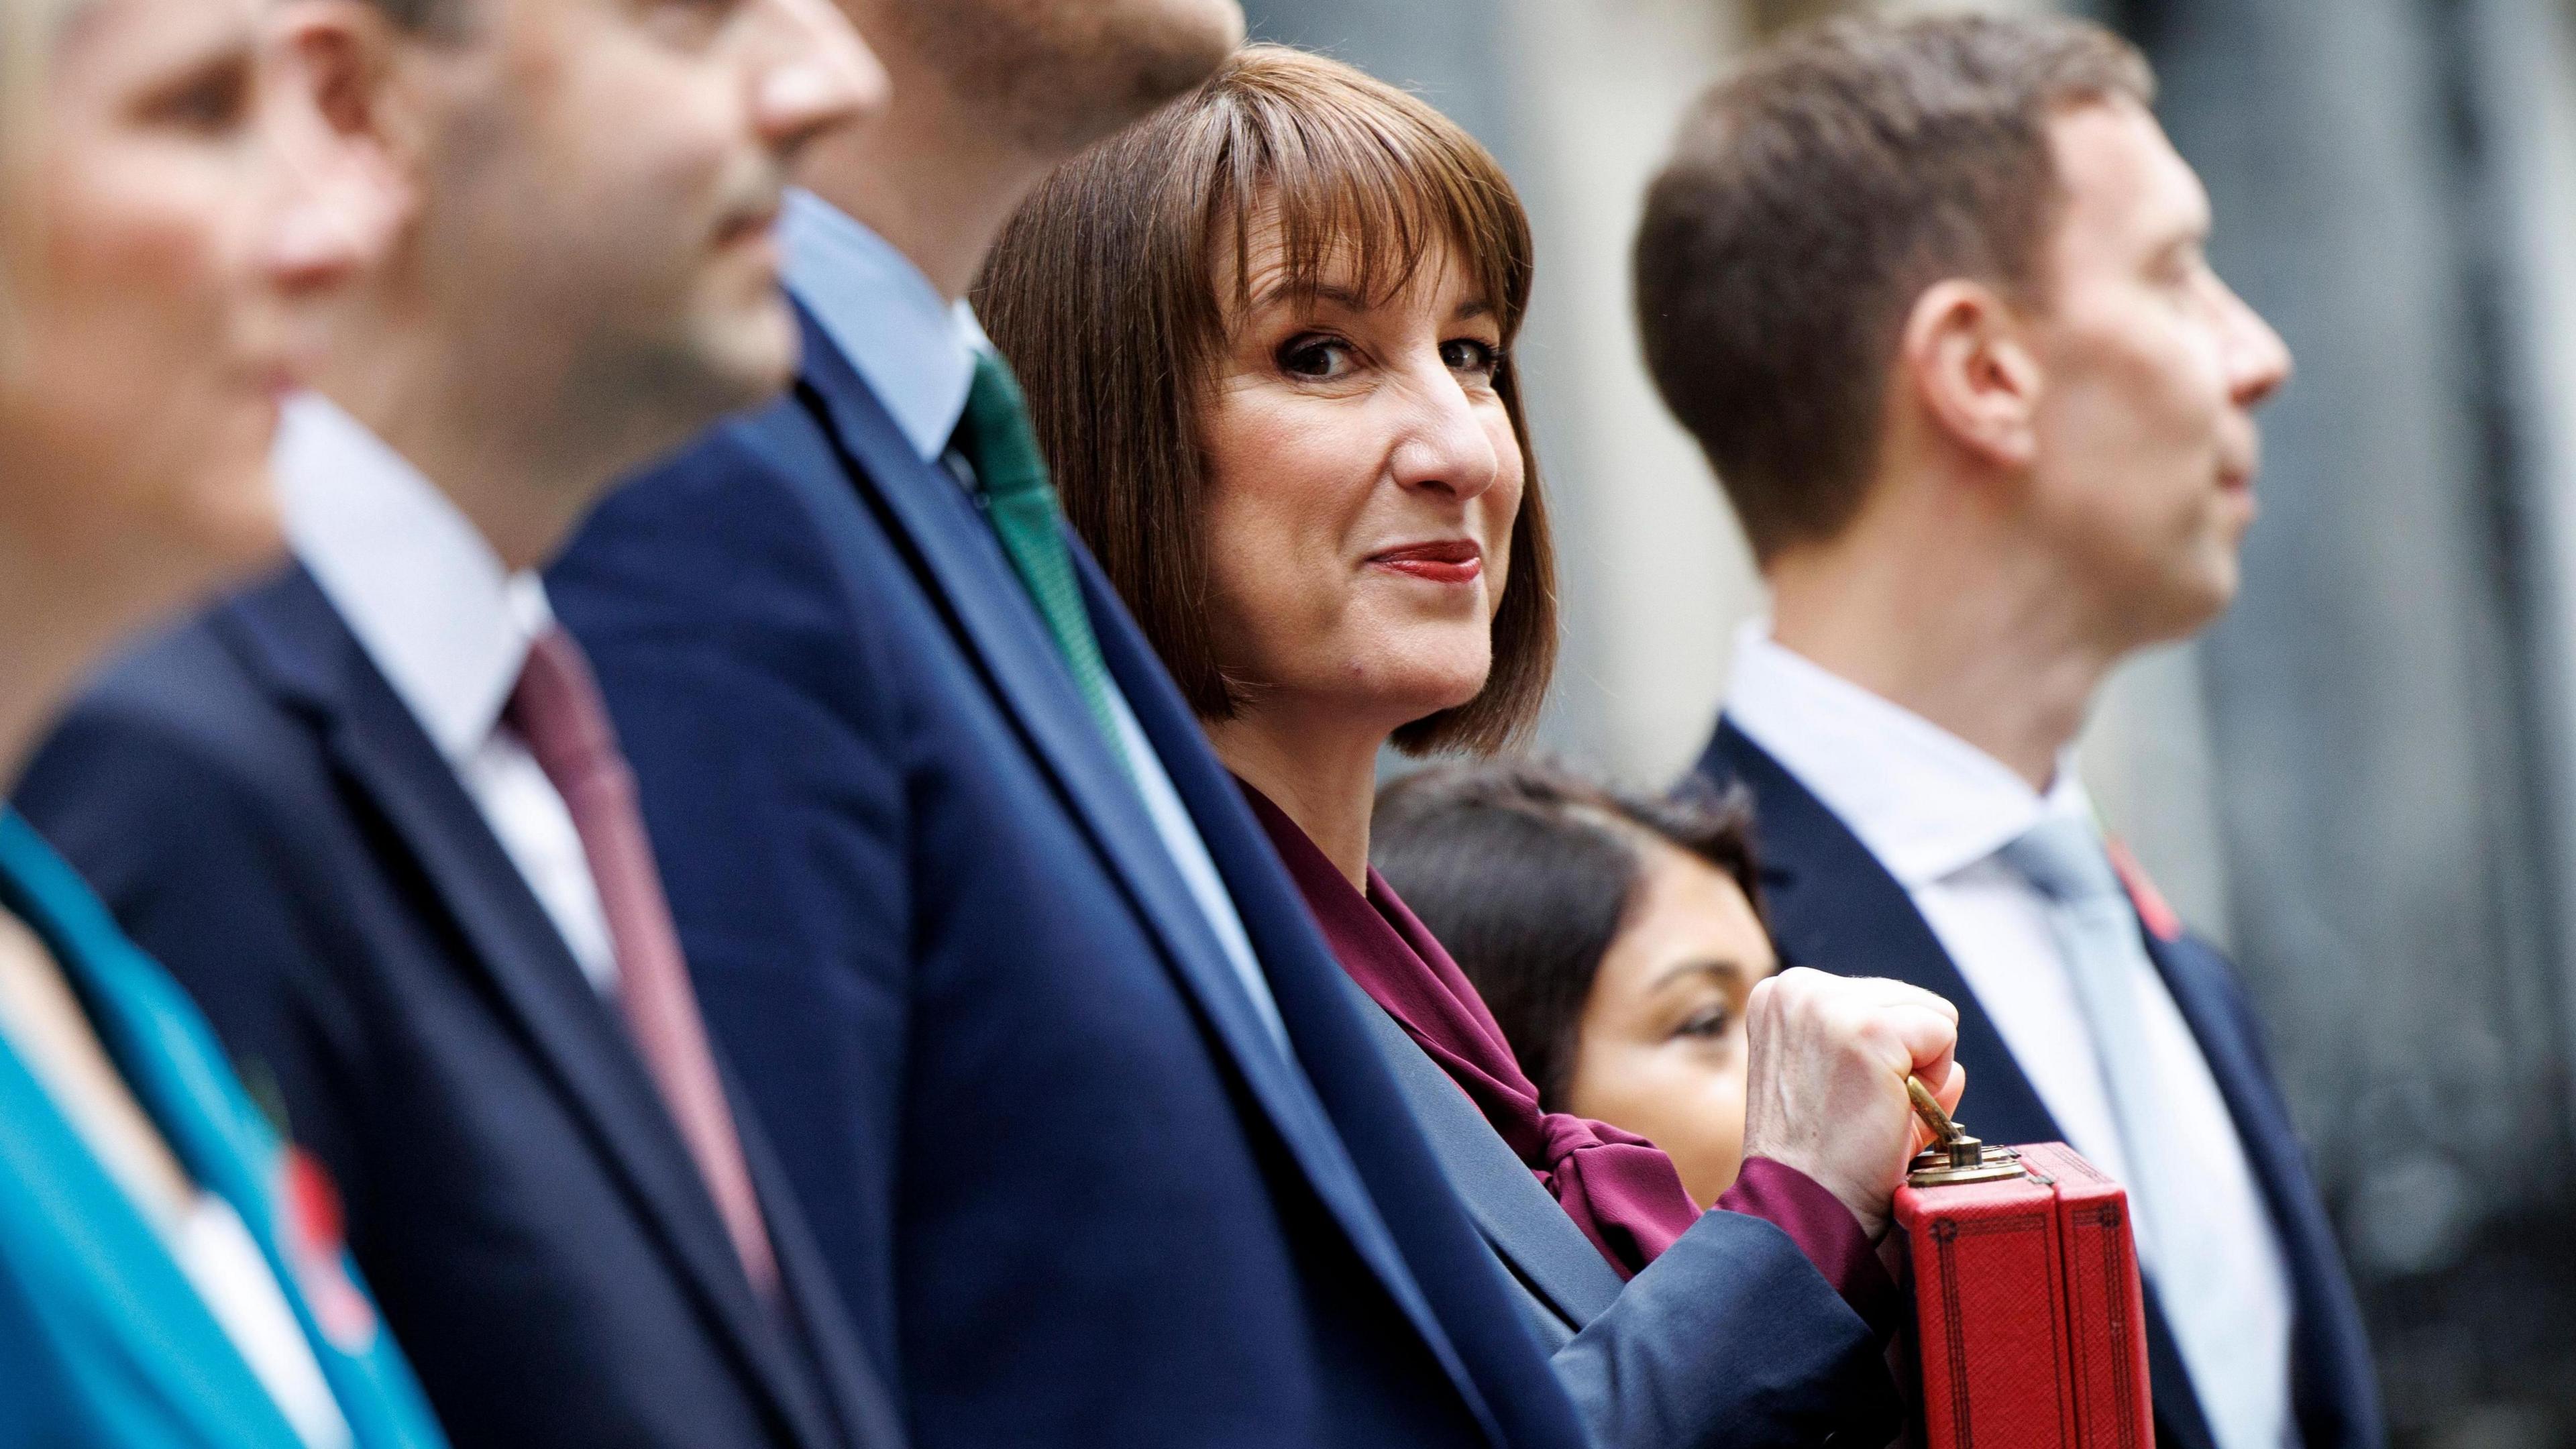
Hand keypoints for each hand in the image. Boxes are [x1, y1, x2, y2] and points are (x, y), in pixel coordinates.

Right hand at [1738, 967, 1964, 1241]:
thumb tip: (1951, 1068)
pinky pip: (1943, 1035)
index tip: (1845, 1097)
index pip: (1877, 998)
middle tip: (1864, 1112)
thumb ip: (1887, 1057)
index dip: (1882, 1057)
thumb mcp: (1840, 1089)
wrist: (1805, 1209)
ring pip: (1932, 1014)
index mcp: (1782, 994)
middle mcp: (1798, 987)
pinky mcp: (1867, 1031)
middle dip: (1905, 1062)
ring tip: (1874, 1111)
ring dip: (1920, 1072)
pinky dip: (1933, 1085)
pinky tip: (1890, 1113)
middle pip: (1908, 1000)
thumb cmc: (1819, 1163)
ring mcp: (1829, 1005)